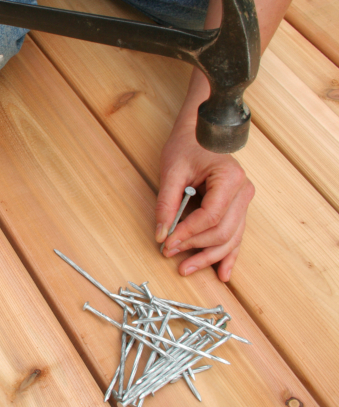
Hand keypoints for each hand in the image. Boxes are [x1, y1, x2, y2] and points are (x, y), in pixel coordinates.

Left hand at [156, 110, 254, 281]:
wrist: (202, 132)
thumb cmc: (187, 146)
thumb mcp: (171, 171)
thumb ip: (167, 203)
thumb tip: (161, 235)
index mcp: (230, 178)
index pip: (211, 216)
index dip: (189, 233)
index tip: (168, 243)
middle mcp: (243, 192)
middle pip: (223, 231)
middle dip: (197, 248)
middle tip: (171, 255)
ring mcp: (244, 201)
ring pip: (231, 238)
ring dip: (209, 257)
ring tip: (186, 269)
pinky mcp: (238, 208)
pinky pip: (236, 236)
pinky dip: (228, 255)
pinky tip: (222, 274)